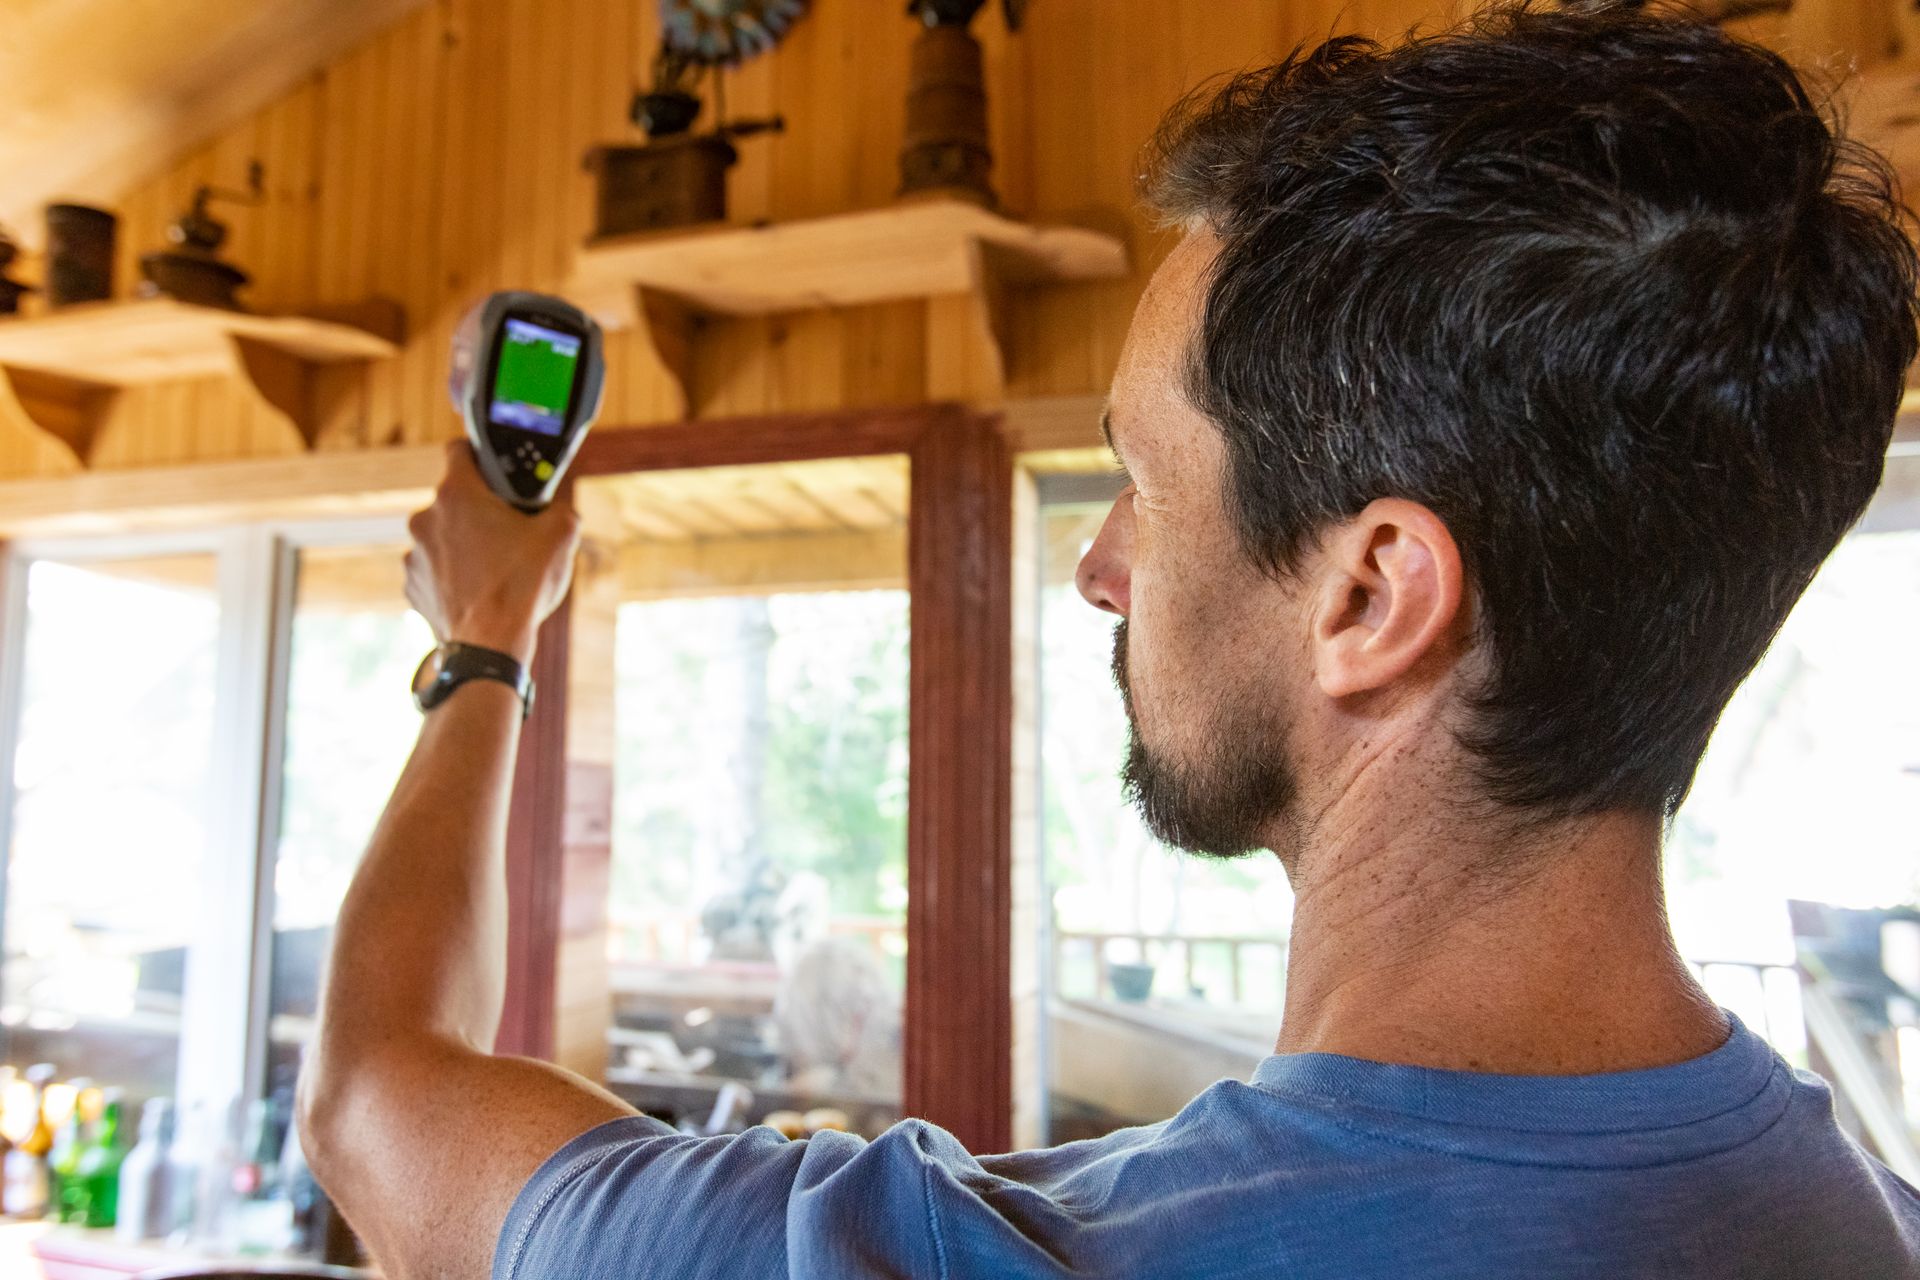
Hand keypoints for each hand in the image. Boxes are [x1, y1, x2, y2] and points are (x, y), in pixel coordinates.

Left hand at [404, 441, 581, 663]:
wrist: (490, 647)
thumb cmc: (521, 587)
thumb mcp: (561, 536)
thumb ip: (561, 509)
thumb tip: (558, 509)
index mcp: (456, 494)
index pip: (458, 450)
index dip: (479, 456)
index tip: (494, 471)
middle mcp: (425, 518)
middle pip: (454, 499)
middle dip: (478, 510)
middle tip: (508, 531)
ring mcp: (414, 554)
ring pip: (442, 536)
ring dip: (464, 544)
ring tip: (494, 568)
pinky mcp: (411, 586)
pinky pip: (434, 569)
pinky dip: (452, 575)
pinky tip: (478, 590)